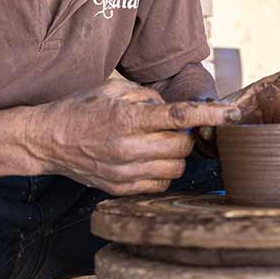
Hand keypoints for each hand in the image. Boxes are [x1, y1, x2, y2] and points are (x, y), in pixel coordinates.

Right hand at [25, 79, 240, 194]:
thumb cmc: (81, 109)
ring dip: (175, 155)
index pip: (179, 116)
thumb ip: (147, 97)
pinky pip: (160, 184)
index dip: (210, 114)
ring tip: (157, 143)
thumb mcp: (113, 89)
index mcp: (127, 117)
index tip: (232, 113)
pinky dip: (162, 172)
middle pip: (182, 146)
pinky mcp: (120, 188)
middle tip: (171, 128)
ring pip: (175, 168)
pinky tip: (148, 159)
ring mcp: (124, 172)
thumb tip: (172, 109)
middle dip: (185, 136)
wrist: (47, 140)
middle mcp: (128, 147)